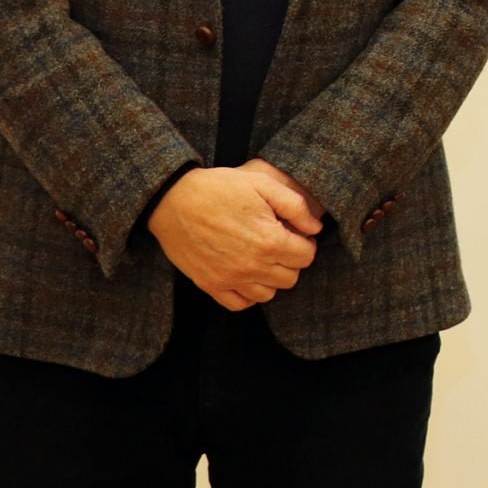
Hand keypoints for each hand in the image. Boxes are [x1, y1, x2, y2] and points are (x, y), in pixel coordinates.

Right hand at [147, 166, 319, 310]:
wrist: (173, 199)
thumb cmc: (219, 188)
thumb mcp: (262, 183)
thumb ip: (295, 205)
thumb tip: (315, 228)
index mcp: (269, 240)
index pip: (307, 256)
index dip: (305, 243)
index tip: (295, 233)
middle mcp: (252, 266)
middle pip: (291, 277)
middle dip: (291, 260)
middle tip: (279, 243)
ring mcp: (230, 278)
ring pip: (269, 294)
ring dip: (271, 278)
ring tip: (262, 257)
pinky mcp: (210, 285)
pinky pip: (240, 304)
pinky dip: (248, 294)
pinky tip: (246, 274)